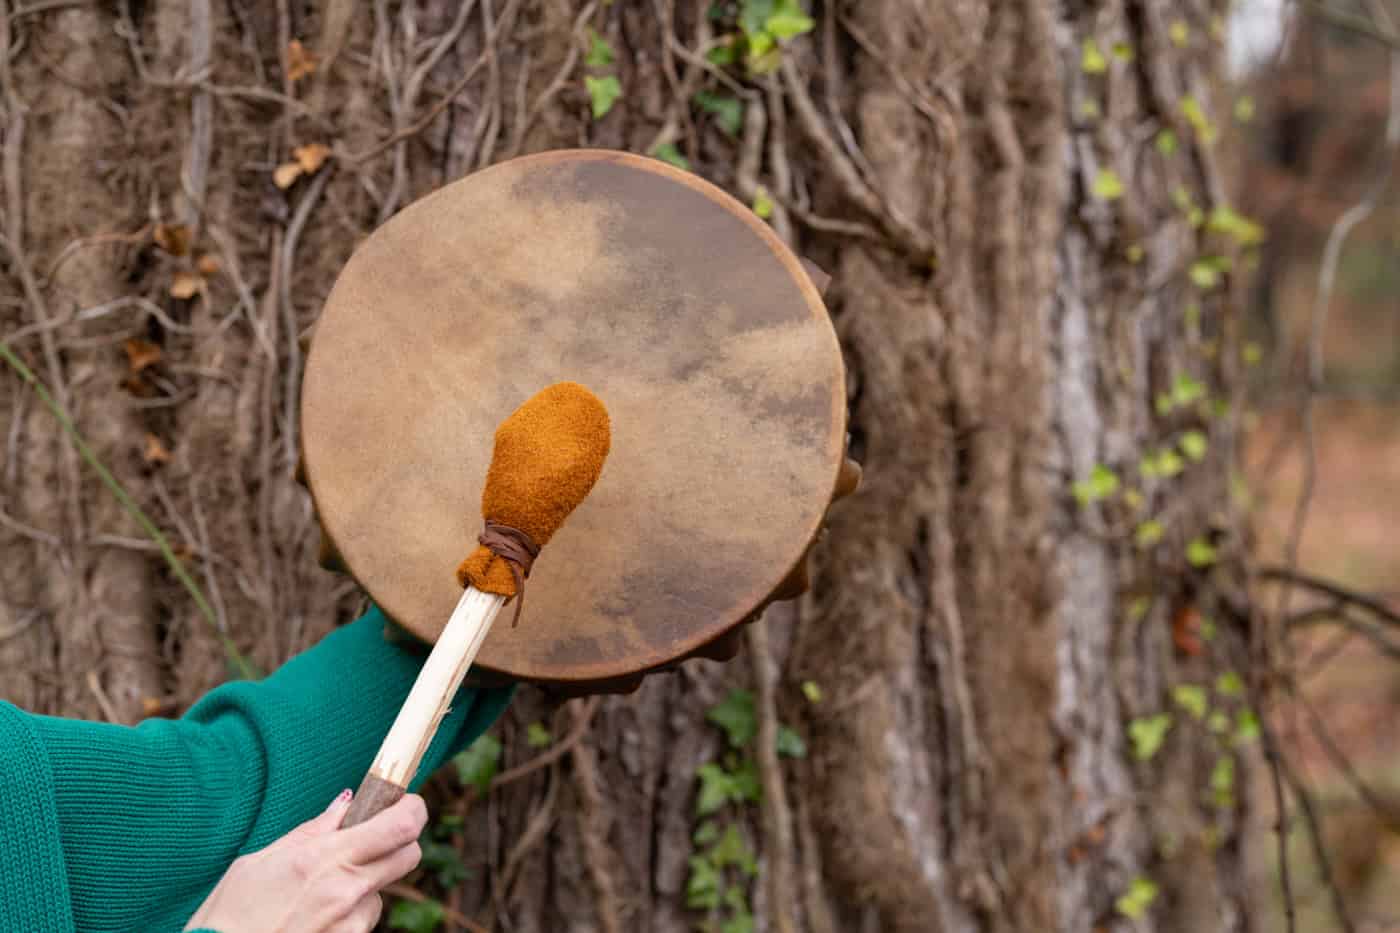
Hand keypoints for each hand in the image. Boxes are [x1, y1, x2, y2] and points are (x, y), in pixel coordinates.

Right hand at [185, 790, 426, 932]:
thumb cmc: (228, 915)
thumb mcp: (261, 861)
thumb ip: (311, 831)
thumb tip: (346, 803)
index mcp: (326, 858)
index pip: (400, 826)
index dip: (413, 809)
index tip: (407, 801)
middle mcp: (347, 891)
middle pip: (409, 855)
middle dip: (399, 841)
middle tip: (372, 838)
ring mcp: (351, 924)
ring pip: (382, 892)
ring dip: (365, 884)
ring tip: (318, 893)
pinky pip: (363, 921)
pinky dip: (349, 913)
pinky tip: (314, 918)